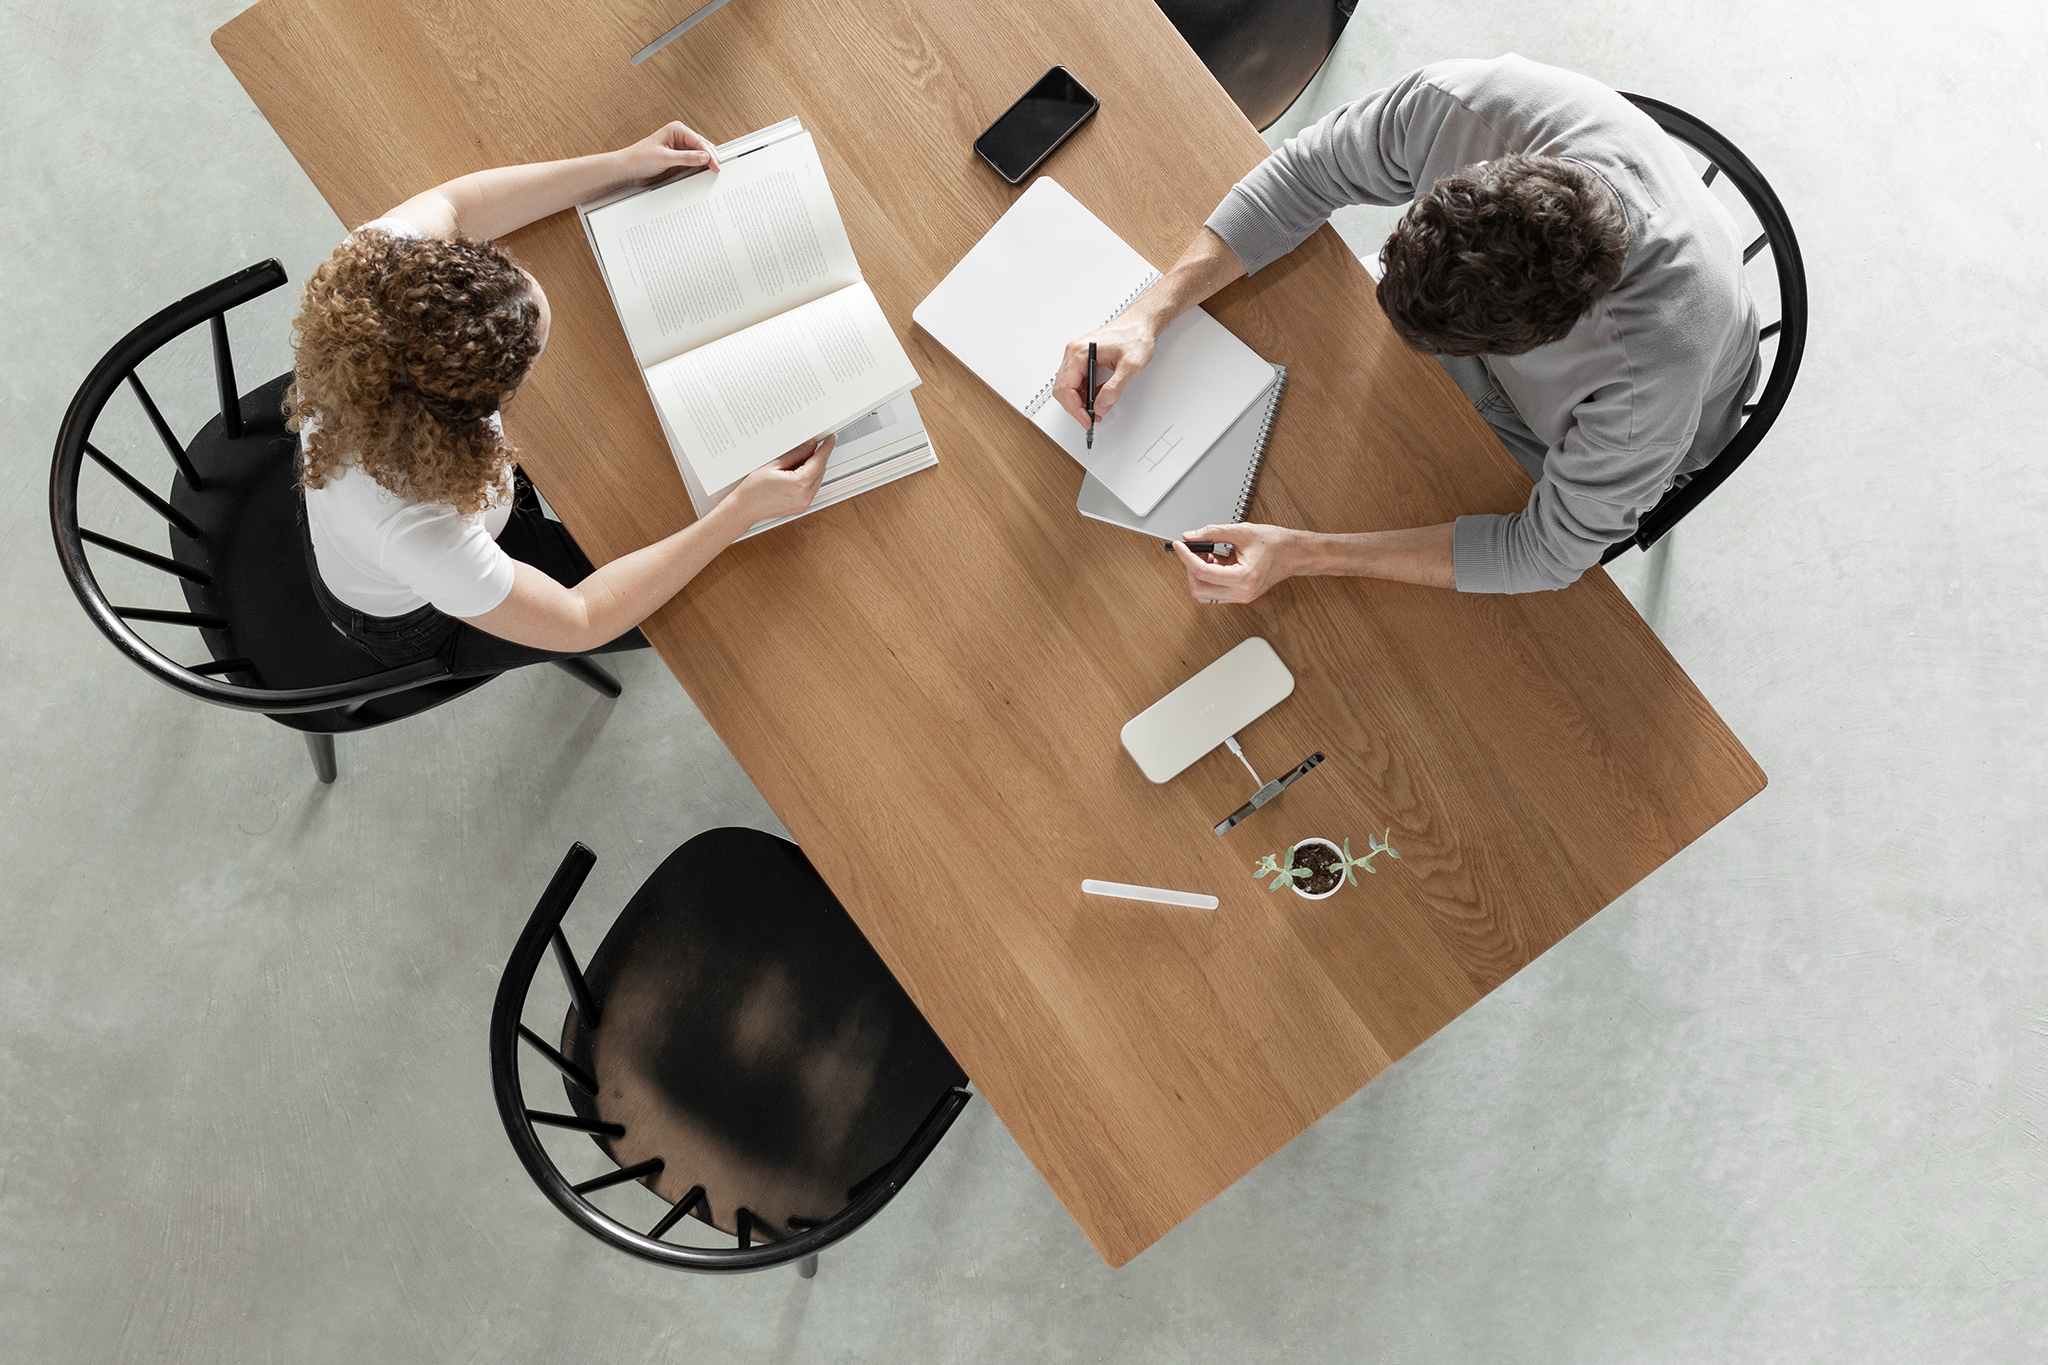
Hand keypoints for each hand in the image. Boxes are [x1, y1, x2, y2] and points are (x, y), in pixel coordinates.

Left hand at [615, 121, 720, 186]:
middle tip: (718, 169)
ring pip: (701, 154)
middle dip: (711, 157)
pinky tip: (705, 172)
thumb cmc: (639, 158)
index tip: (715, 164)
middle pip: (702, 146)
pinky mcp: (679, 160)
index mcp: (676, 130)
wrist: (628, 170)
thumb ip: (686, 158)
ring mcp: (680, 149)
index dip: (709, 153)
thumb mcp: (664, 158)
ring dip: (707, 162)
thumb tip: (704, 157)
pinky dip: (701, 167)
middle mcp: (679, 137)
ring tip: (715, 171)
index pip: (699, 141)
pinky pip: (695, 163)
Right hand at [729, 435, 832, 523]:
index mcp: (799, 484)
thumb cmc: (753, 489)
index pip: (819, 461)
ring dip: (813, 468)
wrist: (744, 508)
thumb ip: (796, 454)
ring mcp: (804, 503)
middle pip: (820, 470)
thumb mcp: (774, 465)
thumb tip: (810, 445)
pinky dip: (808, 478)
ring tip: (797, 459)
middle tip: (811, 445)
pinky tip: (796, 472)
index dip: (826, 448)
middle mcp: (805, 496)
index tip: (830, 439)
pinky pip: (811, 488)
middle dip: (818, 457)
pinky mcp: (801, 507)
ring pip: (817, 480)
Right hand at [1053, 309, 1160, 428]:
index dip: (1075, 408)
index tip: (1086, 420)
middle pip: (1062, 388)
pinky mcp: (1083, 358)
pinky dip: (1083, 394)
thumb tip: (1101, 406)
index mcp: (1080, 352)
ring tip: (1094, 411)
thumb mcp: (1130, 366)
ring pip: (1067, 386)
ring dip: (1078, 402)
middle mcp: (1074, 352)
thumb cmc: (1135, 336)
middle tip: (1089, 419)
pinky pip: (1076, 380)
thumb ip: (1114, 388)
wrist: (1141, 323)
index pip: (1066, 387)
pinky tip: (1095, 399)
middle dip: (1075, 407)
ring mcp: (1077, 355)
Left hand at [1170, 523, 1301, 604]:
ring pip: (1204, 594)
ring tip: (1206, 555)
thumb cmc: (1276, 543)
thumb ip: (1213, 533)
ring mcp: (1241, 597)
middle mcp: (1242, 593)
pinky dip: (1207, 579)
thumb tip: (1191, 536)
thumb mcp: (1242, 532)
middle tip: (1193, 549)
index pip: (1202, 572)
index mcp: (1243, 577)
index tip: (1178, 545)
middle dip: (1190, 568)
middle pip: (1199, 589)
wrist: (1295, 554)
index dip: (1186, 557)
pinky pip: (1214, 593)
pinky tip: (1213, 563)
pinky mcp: (1241, 596)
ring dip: (1198, 575)